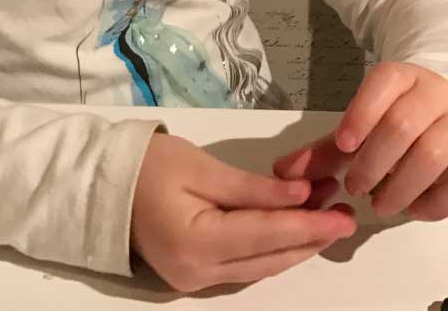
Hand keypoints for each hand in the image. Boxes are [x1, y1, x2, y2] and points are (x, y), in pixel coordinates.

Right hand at [130, 132, 355, 291]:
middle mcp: (199, 274)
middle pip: (269, 260)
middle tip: (346, 216)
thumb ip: (253, 188)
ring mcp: (196, 281)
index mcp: (197, 243)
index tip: (343, 214)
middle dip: (310, 239)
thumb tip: (300, 196)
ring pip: (261, 268)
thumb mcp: (201, 166)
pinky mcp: (195, 276)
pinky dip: (272, 250)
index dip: (308, 225)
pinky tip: (293, 232)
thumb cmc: (147, 165)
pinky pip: (245, 267)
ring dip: (296, 245)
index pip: (266, 236)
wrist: (101, 184)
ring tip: (328, 220)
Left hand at [273, 62, 447, 221]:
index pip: (382, 84)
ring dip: (399, 187)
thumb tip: (283, 171)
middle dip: (373, 162)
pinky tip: (414, 210)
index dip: (361, 114)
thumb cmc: (398, 120)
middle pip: (402, 125)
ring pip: (431, 155)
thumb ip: (324, 150)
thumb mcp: (361, 126)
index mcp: (402, 77)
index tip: (343, 145)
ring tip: (380, 203)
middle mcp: (437, 93)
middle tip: (356, 187)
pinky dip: (435, 203)